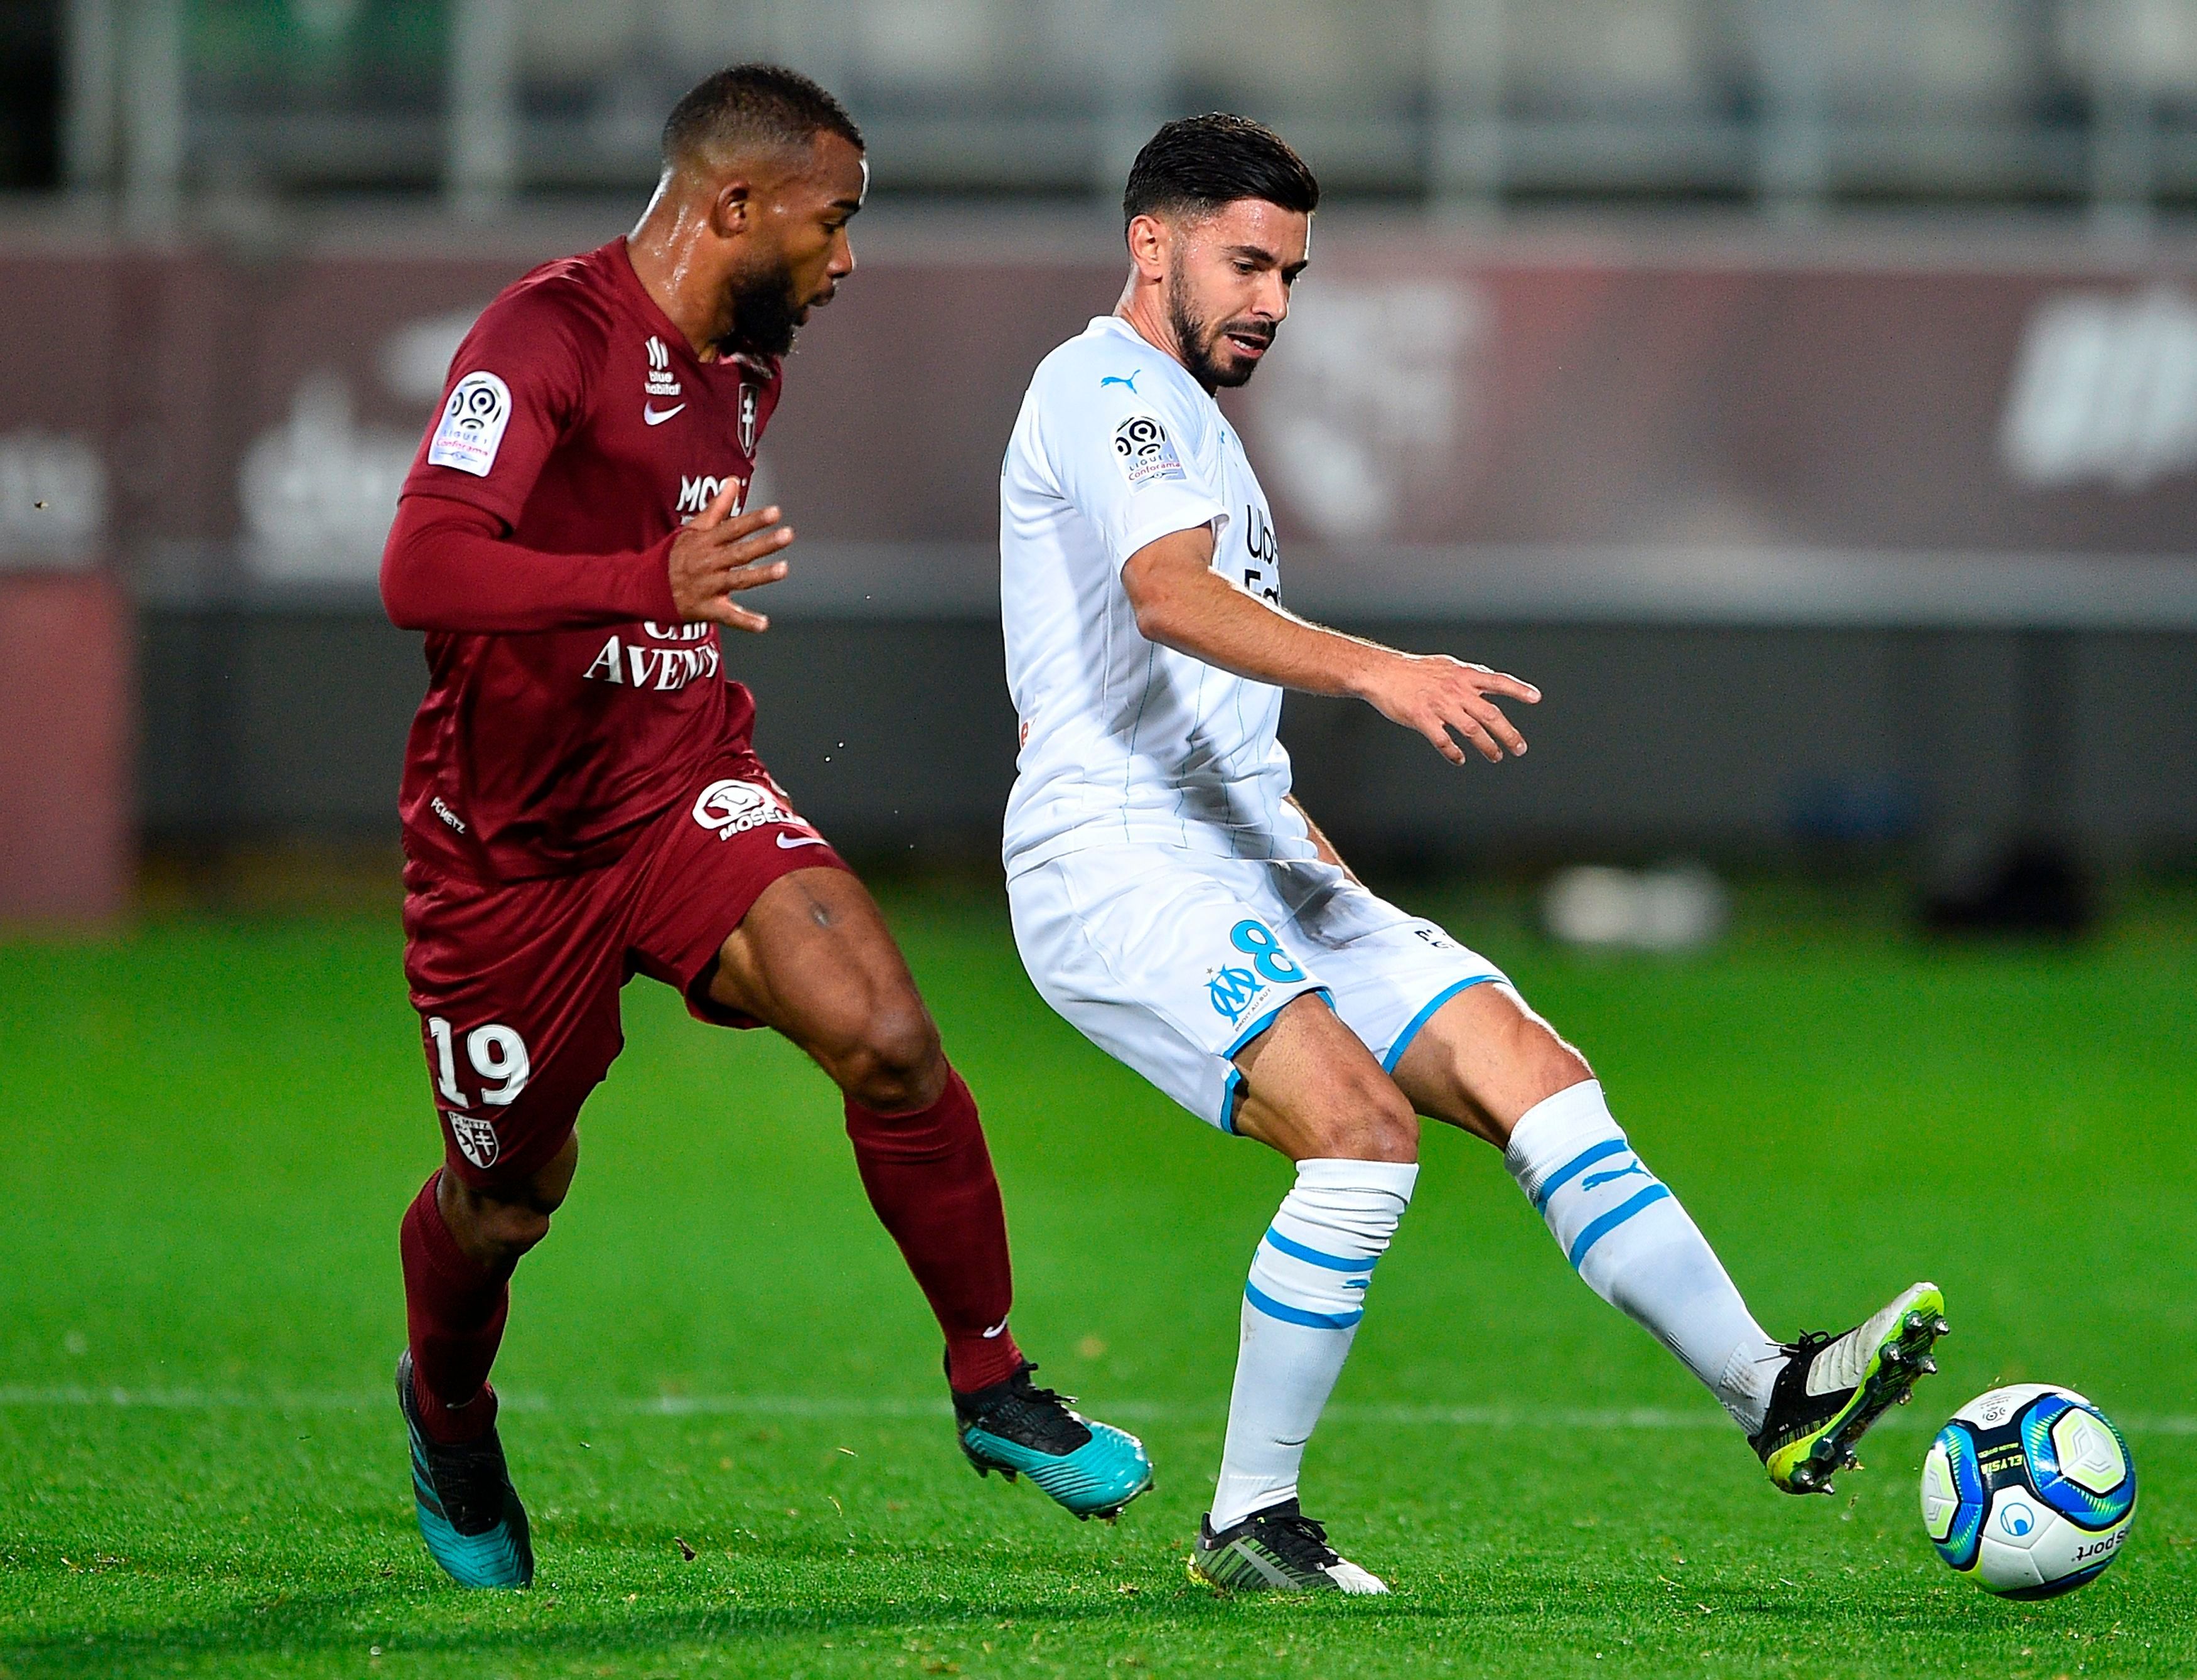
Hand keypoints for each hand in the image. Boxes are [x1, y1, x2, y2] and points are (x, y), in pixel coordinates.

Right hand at [667, 479, 791, 631]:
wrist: (645, 587)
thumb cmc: (675, 555)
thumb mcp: (693, 530)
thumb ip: (717, 508)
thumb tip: (733, 481)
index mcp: (705, 542)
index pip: (733, 528)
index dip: (754, 520)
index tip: (776, 512)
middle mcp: (708, 563)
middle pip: (739, 552)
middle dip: (764, 544)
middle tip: (788, 534)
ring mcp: (708, 587)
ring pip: (738, 580)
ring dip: (760, 575)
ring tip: (783, 569)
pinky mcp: (707, 609)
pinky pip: (728, 616)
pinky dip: (745, 621)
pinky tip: (763, 624)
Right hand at [1359, 651, 1539, 765]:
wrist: (1382, 673)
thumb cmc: (1414, 670)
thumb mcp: (1447, 665)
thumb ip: (1469, 675)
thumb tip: (1488, 680)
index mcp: (1463, 676)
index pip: (1498, 681)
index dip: (1518, 689)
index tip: (1535, 698)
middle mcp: (1456, 690)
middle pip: (1490, 714)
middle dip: (1508, 734)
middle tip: (1519, 748)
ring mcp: (1440, 705)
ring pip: (1471, 730)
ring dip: (1487, 746)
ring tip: (1495, 756)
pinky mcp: (1422, 718)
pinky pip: (1443, 741)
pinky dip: (1453, 753)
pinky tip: (1459, 759)